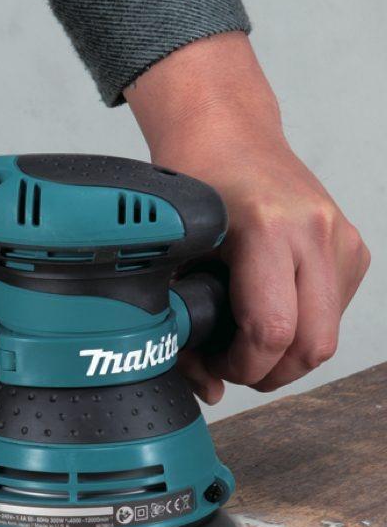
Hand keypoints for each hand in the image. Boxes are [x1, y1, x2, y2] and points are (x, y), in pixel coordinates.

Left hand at [127, 33, 369, 402]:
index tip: (216, 365)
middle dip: (270, 374)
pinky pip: (334, 313)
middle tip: (233, 366)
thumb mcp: (173, 253)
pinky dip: (303, 329)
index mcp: (268, 229)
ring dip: (287, 356)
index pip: (272, 331)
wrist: (229, 137)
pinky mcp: (352, 246)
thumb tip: (211, 389)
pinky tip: (268, 313)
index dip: (242, 366)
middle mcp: (315, 232)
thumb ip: (182, 322)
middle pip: (312, 346)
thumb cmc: (195, 188)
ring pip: (328, 337)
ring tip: (246, 339)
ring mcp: (341, 238)